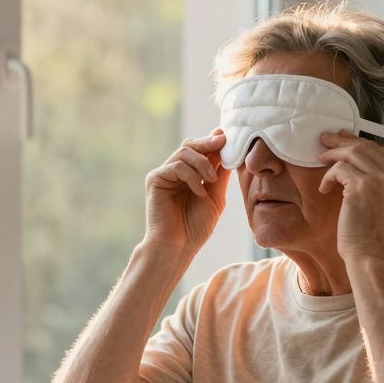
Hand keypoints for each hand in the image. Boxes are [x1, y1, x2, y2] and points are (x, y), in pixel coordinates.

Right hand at [142, 128, 231, 254]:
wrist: (178, 246)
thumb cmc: (195, 227)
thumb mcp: (215, 197)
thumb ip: (219, 175)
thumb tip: (228, 150)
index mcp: (189, 174)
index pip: (200, 150)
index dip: (213, 141)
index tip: (226, 136)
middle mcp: (175, 172)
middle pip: (190, 145)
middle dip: (208, 142)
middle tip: (222, 142)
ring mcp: (164, 174)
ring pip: (184, 151)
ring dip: (203, 163)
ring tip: (211, 181)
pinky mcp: (155, 179)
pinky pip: (176, 166)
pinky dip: (191, 176)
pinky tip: (199, 192)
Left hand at [317, 130, 383, 262]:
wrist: (372, 256)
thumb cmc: (373, 236)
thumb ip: (381, 184)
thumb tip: (357, 165)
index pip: (380, 150)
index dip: (358, 142)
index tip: (344, 138)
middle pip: (366, 147)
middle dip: (343, 141)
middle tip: (325, 140)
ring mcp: (380, 180)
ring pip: (352, 153)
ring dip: (333, 154)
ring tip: (320, 158)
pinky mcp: (361, 186)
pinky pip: (339, 169)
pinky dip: (328, 177)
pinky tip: (324, 189)